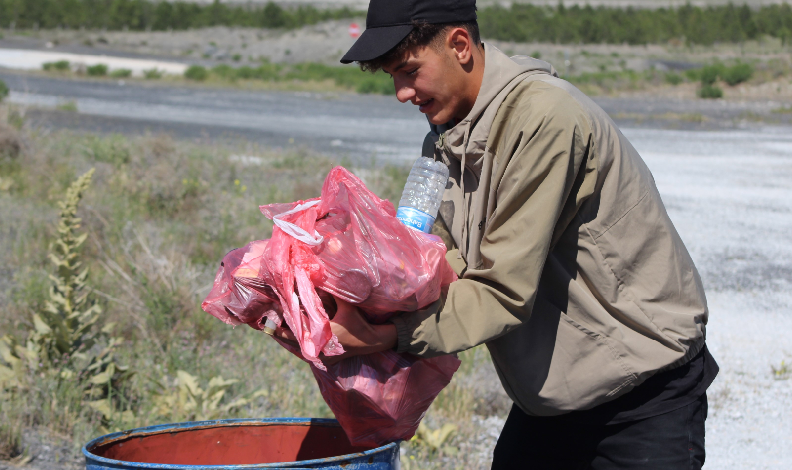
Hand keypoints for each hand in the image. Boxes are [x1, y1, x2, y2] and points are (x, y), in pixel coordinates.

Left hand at [270, 298, 396, 365]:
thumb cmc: (359, 322)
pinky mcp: (323, 360)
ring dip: (287, 338)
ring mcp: (320, 358)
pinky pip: (305, 353)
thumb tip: (319, 277)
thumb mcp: (348, 305)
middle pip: (290, 342)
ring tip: (274, 327)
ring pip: (296, 349)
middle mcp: (318, 350)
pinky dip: (297, 344)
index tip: (268, 317)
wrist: (373, 341)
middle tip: (265, 322)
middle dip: (279, 331)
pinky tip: (291, 336)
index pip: (294, 332)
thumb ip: (334, 292)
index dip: (279, 325)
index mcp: (321, 337)